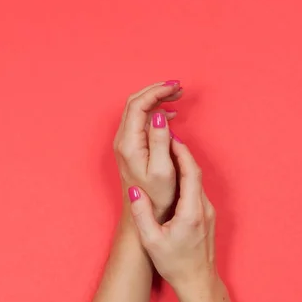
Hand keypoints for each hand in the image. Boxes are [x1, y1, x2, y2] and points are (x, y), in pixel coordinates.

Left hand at [114, 81, 182, 221]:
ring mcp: (125, 144)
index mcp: (129, 143)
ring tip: (177, 96)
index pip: (138, 105)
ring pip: (137, 110)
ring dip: (156, 100)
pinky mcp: (131, 148)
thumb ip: (159, 140)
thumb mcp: (163, 169)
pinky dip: (155, 112)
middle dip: (156, 91)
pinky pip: (140, 121)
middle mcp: (122, 141)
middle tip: (178, 88)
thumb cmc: (157, 197)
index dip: (156, 92)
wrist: (145, 215)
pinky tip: (169, 115)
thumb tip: (158, 115)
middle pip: (135, 103)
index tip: (175, 87)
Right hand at [127, 140, 218, 299]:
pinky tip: (174, 175)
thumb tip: (133, 189)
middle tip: (165, 136)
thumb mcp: (152, 241)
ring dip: (183, 164)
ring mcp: (208, 211)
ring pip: (197, 180)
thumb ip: (141, 214)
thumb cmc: (175, 264)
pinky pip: (197, 189)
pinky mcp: (207, 216)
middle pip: (195, 172)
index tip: (168, 136)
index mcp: (191, 212)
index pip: (190, 172)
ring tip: (166, 151)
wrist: (198, 281)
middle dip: (181, 152)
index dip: (180, 152)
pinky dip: (186, 177)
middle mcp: (203, 208)